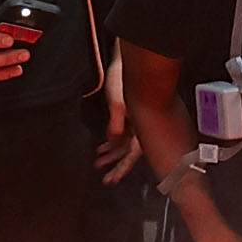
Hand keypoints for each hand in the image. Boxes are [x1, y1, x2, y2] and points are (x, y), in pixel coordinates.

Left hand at [98, 53, 139, 182]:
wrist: (128, 62)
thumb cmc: (124, 81)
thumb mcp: (116, 105)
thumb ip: (115, 126)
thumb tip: (112, 141)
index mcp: (143, 127)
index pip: (132, 155)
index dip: (122, 169)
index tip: (113, 180)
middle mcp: (142, 128)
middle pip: (128, 153)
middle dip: (116, 166)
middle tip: (106, 179)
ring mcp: (137, 123)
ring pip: (123, 145)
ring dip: (111, 154)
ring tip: (98, 163)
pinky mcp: (130, 117)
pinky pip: (121, 134)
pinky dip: (111, 141)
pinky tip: (102, 146)